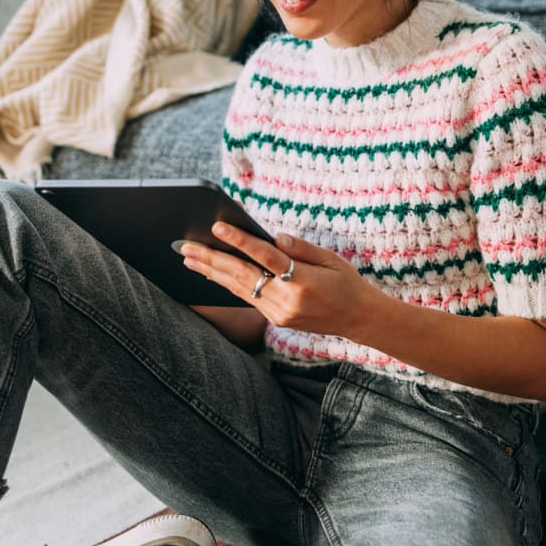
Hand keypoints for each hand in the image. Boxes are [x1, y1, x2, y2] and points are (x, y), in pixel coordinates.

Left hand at [181, 223, 373, 334]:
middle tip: (186, 246)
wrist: (359, 319)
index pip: (265, 257)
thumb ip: (301, 248)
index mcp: (303, 281)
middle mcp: (287, 300)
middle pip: (243, 275)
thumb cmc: (346, 282)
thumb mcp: (331, 259)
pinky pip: (246, 297)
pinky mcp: (275, 319)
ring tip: (188, 258)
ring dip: (212, 272)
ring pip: (239, 288)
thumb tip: (272, 237)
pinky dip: (226, 283)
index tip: (217, 226)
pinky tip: (211, 273)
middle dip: (212, 259)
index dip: (240, 240)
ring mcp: (279, 313)